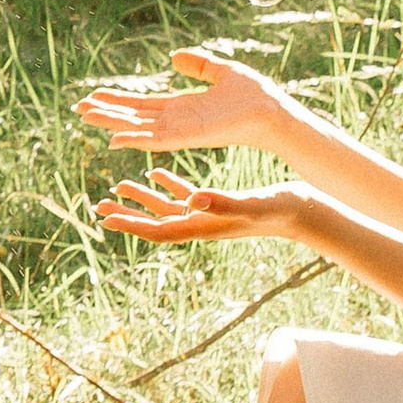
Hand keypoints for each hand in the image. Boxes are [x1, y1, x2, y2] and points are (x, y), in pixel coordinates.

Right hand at [77, 48, 286, 156]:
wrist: (272, 111)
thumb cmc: (254, 95)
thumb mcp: (221, 71)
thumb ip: (198, 64)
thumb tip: (174, 57)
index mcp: (183, 106)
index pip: (144, 104)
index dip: (119, 100)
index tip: (95, 95)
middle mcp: (177, 121)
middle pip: (134, 116)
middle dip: (106, 112)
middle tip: (78, 108)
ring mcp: (181, 131)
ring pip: (137, 128)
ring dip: (111, 123)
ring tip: (85, 117)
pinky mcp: (189, 137)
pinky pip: (155, 140)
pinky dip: (134, 139)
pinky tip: (113, 139)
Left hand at [98, 165, 307, 247]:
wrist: (303, 212)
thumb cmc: (278, 210)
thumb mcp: (248, 203)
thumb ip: (220, 202)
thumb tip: (191, 199)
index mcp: (202, 226)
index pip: (157, 229)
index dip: (130, 224)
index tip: (105, 219)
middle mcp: (201, 224)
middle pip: (154, 222)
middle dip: (127, 215)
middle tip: (99, 207)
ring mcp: (209, 215)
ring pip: (166, 208)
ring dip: (143, 199)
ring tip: (118, 187)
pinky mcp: (218, 204)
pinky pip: (185, 196)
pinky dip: (168, 185)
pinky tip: (156, 173)